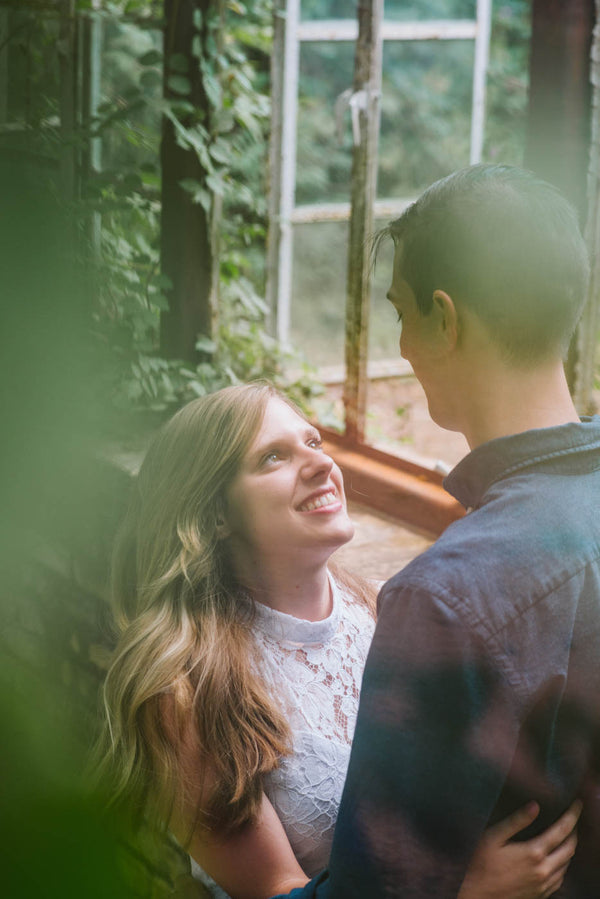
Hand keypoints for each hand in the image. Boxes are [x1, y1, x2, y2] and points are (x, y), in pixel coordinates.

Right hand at [458, 800, 580, 898]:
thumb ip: (516, 821)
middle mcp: (543, 870)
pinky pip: (560, 879)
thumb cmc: (481, 864)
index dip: (572, 815)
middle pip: (570, 848)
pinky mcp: (540, 894)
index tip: (577, 804)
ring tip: (567, 836)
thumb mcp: (494, 837)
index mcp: (534, 853)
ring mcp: (543, 885)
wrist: (477, 895)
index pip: (562, 831)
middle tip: (573, 818)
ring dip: (570, 848)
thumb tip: (535, 805)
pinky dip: (564, 865)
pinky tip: (557, 860)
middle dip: (575, 831)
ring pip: (567, 865)